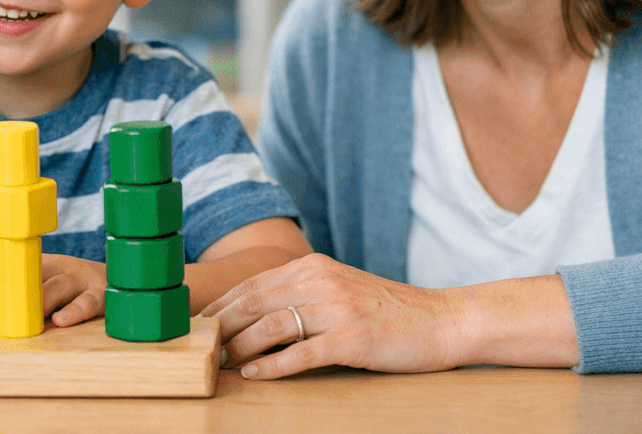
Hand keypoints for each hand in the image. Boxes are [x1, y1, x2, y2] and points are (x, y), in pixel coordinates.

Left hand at [0, 254, 107, 327]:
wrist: (128, 285)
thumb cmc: (78, 293)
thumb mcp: (48, 292)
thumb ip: (14, 302)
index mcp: (46, 265)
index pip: (14, 276)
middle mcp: (63, 267)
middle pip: (32, 279)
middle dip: (9, 299)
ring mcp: (84, 279)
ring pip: (58, 286)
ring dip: (38, 302)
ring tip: (23, 318)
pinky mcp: (104, 295)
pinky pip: (89, 303)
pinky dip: (74, 312)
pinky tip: (61, 321)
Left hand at [201, 253, 464, 378]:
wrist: (443, 320)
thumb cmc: (387, 311)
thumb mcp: (339, 288)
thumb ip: (302, 293)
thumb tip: (255, 313)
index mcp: (313, 267)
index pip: (252, 284)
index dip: (221, 306)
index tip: (198, 325)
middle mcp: (320, 281)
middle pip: (253, 303)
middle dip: (222, 327)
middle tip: (199, 348)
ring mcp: (337, 309)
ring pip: (271, 327)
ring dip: (240, 347)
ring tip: (221, 364)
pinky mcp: (352, 339)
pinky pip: (301, 354)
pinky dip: (273, 366)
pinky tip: (254, 375)